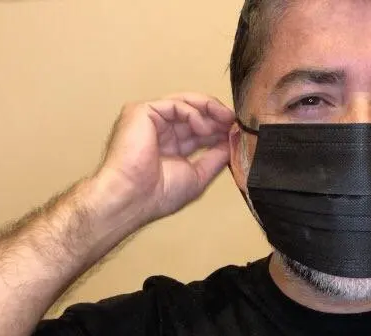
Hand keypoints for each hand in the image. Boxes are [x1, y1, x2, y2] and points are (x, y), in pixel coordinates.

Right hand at [93, 93, 233, 227]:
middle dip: (216, 116)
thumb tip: (232, 142)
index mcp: (168, 146)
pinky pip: (175, 105)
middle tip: (235, 120)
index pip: (196, 130)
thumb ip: (216, 157)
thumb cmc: (159, 194)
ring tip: (226, 120)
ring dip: (209, 110)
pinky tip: (204, 128)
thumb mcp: (198, 175)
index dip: (217, 129)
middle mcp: (158, 130)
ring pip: (185, 103)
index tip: (237, 131)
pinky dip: (194, 113)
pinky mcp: (142, 111)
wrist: (133, 197)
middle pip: (192, 113)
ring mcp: (148, 119)